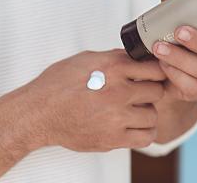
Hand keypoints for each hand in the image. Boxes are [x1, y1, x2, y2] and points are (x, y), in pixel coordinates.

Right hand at [24, 49, 165, 151]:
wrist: (39, 112)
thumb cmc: (58, 84)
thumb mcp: (86, 59)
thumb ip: (113, 58)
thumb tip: (133, 58)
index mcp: (112, 67)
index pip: (154, 68)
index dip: (156, 71)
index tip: (152, 74)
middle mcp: (118, 90)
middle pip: (157, 91)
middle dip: (150, 90)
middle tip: (139, 92)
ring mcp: (116, 116)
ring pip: (153, 114)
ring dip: (146, 111)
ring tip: (133, 109)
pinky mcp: (113, 139)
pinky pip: (145, 137)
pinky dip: (143, 131)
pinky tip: (133, 125)